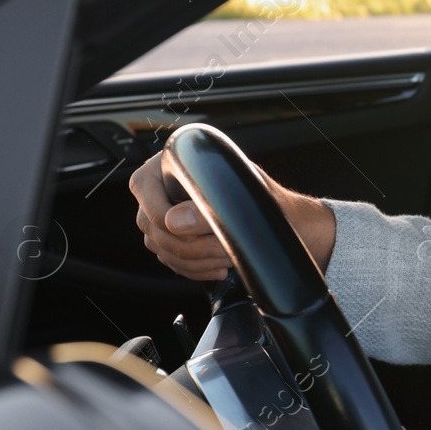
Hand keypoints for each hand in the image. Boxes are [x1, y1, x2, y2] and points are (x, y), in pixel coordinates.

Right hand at [129, 149, 337, 279]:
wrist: (286, 220)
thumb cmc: (270, 199)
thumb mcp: (249, 197)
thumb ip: (212, 205)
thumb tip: (177, 221)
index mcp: (177, 160)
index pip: (144, 188)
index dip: (163, 214)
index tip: (192, 231)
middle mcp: (164, 184)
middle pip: (153, 224)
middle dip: (190, 245)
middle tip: (224, 250)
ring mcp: (166, 212)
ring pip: (160, 246)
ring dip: (194, 260)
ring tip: (226, 258)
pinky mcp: (175, 238)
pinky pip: (170, 259)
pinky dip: (193, 269)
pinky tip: (218, 268)